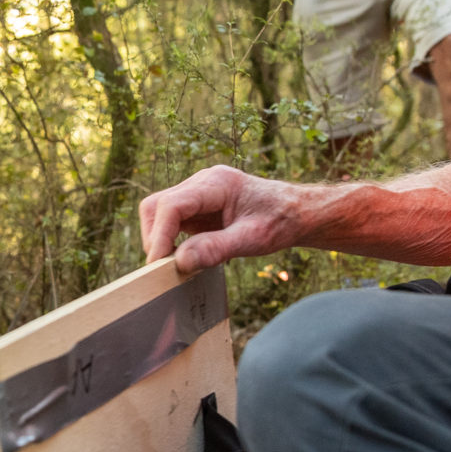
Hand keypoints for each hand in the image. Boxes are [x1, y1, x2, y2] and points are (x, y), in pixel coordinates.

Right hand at [139, 166, 299, 270]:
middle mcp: (202, 183)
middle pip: (157, 205)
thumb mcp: (253, 240)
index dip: (160, 235)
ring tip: (174, 265)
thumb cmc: (280, 221)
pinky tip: (185, 257)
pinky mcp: (197, 205)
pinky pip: (171, 220)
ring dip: (160, 239)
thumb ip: (216, 249)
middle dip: (154, 237)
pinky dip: (170, 240)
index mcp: (217, 184)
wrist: (296, 212)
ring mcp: (197, 193)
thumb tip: (180, 262)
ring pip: (159, 212)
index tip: (158, 264)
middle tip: (163, 268)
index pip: (172, 205)